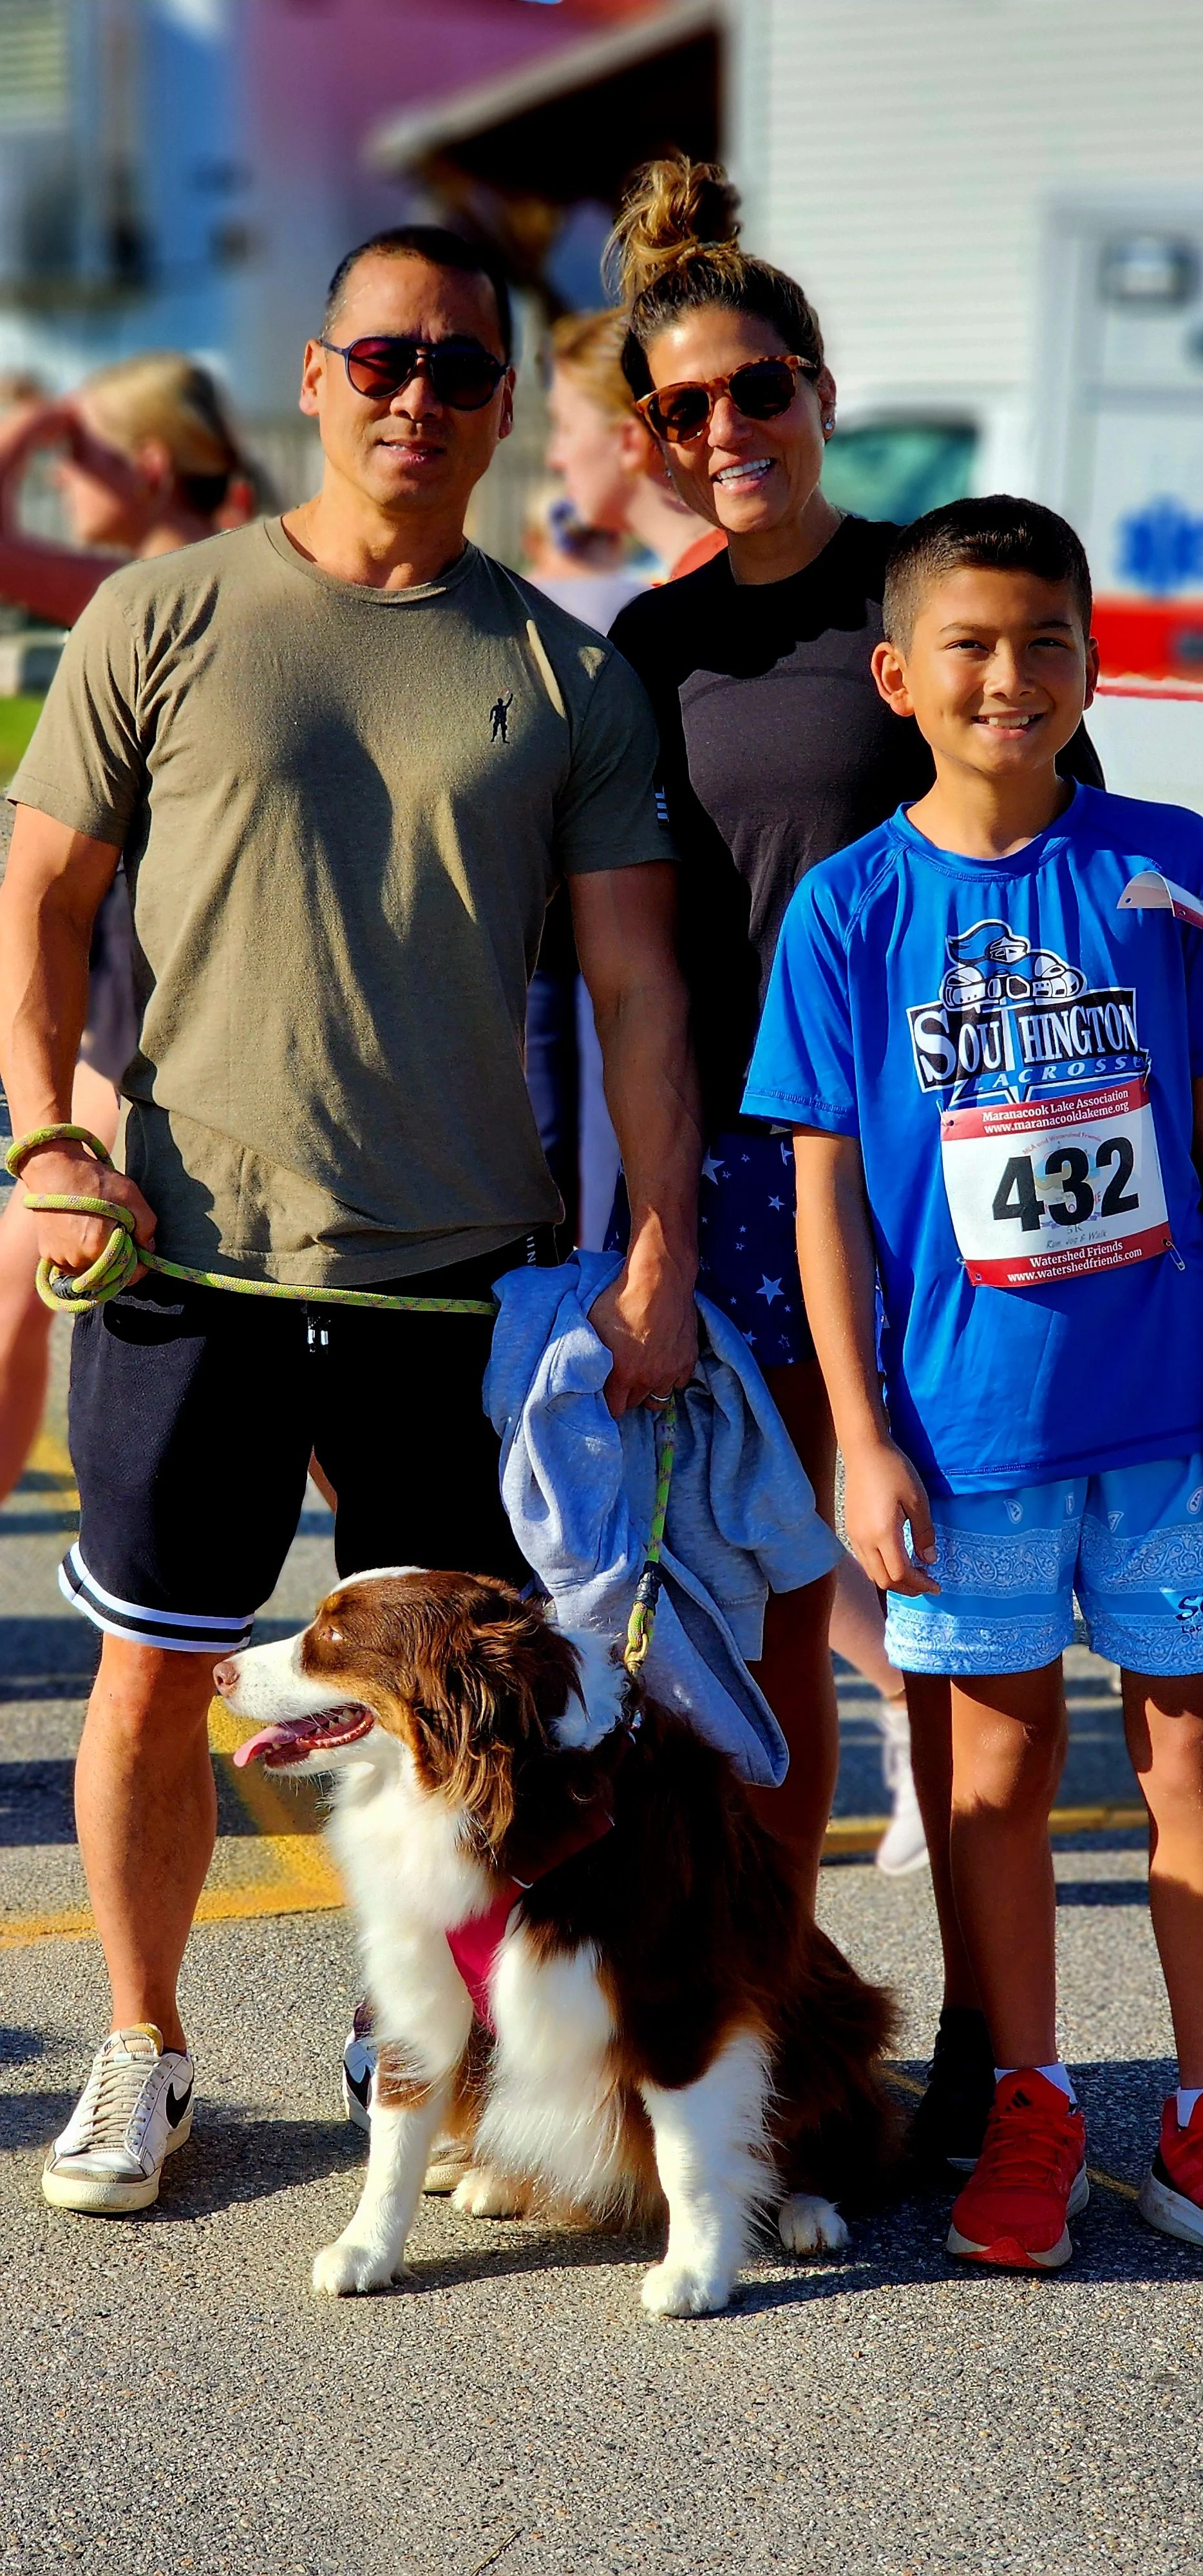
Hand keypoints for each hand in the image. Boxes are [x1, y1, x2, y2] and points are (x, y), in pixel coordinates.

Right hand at [19, 1144, 155, 1284]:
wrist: (54, 1169)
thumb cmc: (94, 1180)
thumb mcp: (131, 1197)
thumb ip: (147, 1227)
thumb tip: (148, 1249)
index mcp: (97, 1249)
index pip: (128, 1275)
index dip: (140, 1264)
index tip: (141, 1249)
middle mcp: (76, 1260)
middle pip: (109, 1275)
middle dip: (119, 1261)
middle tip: (120, 1237)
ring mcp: (59, 1259)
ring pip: (90, 1272)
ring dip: (99, 1260)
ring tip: (101, 1234)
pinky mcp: (48, 1254)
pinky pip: (72, 1265)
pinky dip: (81, 1256)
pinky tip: (84, 1235)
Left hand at [590, 1233, 697, 1418]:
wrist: (659, 1281)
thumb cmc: (622, 1299)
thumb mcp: (593, 1327)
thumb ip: (591, 1356)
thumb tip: (585, 1371)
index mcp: (623, 1374)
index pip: (615, 1409)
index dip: (608, 1403)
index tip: (606, 1394)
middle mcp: (649, 1378)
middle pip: (636, 1404)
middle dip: (627, 1396)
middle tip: (622, 1380)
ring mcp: (671, 1370)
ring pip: (659, 1397)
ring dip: (649, 1389)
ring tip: (643, 1375)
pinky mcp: (688, 1359)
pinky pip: (678, 1382)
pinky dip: (670, 1377)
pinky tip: (662, 1364)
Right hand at [842, 1435, 939, 1595]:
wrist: (864, 1450)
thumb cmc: (894, 1470)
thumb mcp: (918, 1500)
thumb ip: (924, 1533)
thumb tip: (929, 1560)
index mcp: (883, 1533)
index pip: (900, 1574)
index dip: (919, 1585)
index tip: (936, 1585)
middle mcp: (864, 1540)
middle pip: (884, 1580)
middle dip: (907, 1588)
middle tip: (927, 1583)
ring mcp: (854, 1535)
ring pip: (872, 1572)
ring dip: (893, 1580)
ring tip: (913, 1573)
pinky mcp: (850, 1529)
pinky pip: (865, 1560)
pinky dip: (882, 1568)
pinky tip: (895, 1558)